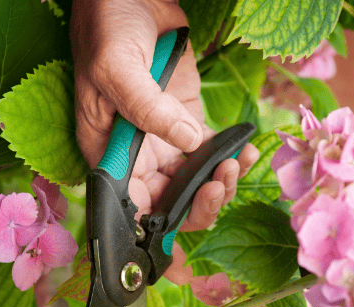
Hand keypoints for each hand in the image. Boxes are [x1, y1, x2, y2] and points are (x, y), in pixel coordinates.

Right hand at [71, 0, 258, 282]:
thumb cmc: (108, 27)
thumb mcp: (117, 68)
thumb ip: (148, 109)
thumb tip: (187, 143)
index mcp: (108, 155)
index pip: (129, 209)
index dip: (154, 230)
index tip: (182, 232)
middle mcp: (136, 157)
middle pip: (169, 206)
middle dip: (199, 206)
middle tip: (220, 184)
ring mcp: (164, 143)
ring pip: (195, 186)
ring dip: (221, 186)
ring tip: (237, 163)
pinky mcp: (188, 124)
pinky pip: (211, 156)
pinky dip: (231, 160)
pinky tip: (245, 152)